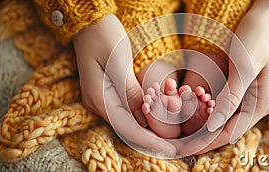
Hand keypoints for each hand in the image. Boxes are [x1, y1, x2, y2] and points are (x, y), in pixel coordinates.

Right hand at [73, 14, 175, 154]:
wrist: (89, 23)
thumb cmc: (103, 36)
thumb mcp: (119, 62)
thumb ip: (131, 92)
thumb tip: (144, 120)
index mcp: (100, 99)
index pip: (128, 130)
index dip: (151, 142)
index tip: (172, 150)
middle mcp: (100, 104)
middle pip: (129, 130)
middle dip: (154, 140)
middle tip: (179, 146)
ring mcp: (103, 100)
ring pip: (130, 123)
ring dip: (151, 130)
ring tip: (174, 137)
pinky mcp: (110, 94)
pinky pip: (129, 112)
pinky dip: (146, 117)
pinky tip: (161, 118)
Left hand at [181, 0, 268, 154]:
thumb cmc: (258, 34)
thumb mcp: (244, 64)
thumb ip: (231, 96)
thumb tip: (214, 126)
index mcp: (263, 102)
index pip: (231, 131)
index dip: (207, 143)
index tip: (185, 151)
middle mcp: (260, 103)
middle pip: (228, 129)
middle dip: (203, 139)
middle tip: (178, 147)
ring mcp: (253, 96)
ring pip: (225, 119)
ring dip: (205, 128)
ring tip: (182, 136)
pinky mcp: (245, 87)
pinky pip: (225, 106)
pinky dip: (209, 113)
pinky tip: (194, 114)